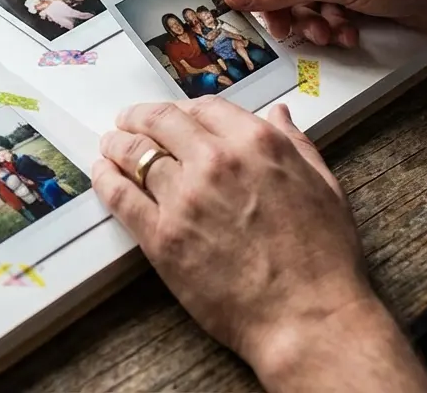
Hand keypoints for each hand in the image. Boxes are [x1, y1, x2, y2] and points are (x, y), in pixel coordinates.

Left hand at [92, 98, 426, 389]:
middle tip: (128, 121)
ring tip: (110, 144)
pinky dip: (106, 180)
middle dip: (140, 117)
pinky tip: (102, 173)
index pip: (204, 108)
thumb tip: (278, 114)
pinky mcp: (162, 237)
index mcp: (257, 143)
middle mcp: (216, 162)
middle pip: (161, 122)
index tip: (174, 116)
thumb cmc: (323, 259)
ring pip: (136, 154)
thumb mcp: (324, 186)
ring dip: (118, 143)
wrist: (307, 316)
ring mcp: (185, 198)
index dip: (184, 109)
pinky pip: (122, 197)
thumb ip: (296, 144)